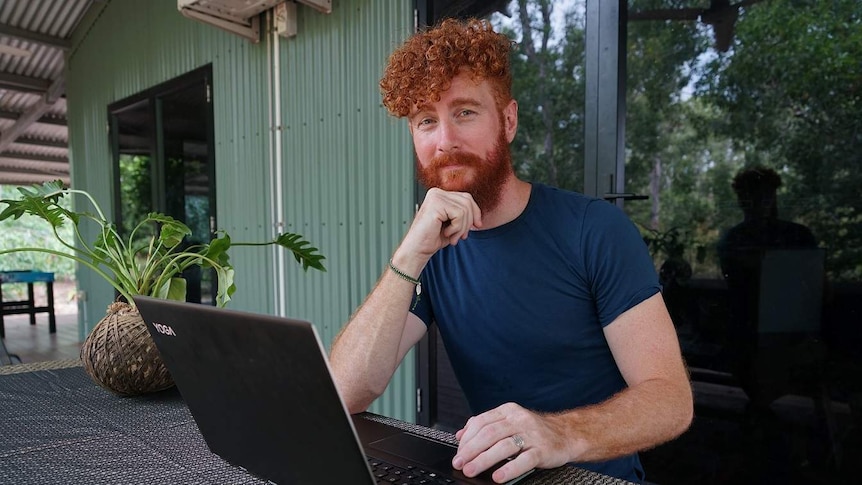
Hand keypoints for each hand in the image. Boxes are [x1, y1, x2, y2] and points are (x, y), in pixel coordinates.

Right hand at [396, 188, 481, 263]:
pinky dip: (457, 228)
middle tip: (462, 236)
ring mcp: (435, 197)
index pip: (466, 197)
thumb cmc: (432, 239)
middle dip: (469, 221)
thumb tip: (479, 215)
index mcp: (440, 195)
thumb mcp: (453, 224)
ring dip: (462, 227)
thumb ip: (463, 215)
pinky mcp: (436, 204)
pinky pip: (459, 214)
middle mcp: (436, 192)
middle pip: (468, 201)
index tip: (477, 226)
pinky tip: (447, 233)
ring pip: (465, 209)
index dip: (475, 212)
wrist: (417, 249)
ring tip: (453, 237)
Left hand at [453, 403, 574, 483]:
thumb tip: (460, 435)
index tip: (458, 452)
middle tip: (460, 463)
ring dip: (484, 460)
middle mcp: (519, 420)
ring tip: (472, 470)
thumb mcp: (510, 422)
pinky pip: (524, 460)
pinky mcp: (542, 450)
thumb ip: (486, 425)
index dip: (467, 438)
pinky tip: (498, 476)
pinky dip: (509, 469)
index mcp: (508, 411)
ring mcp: (532, 435)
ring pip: (503, 446)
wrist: (567, 434)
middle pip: (489, 433)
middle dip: (471, 450)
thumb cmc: (534, 431)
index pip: (481, 422)